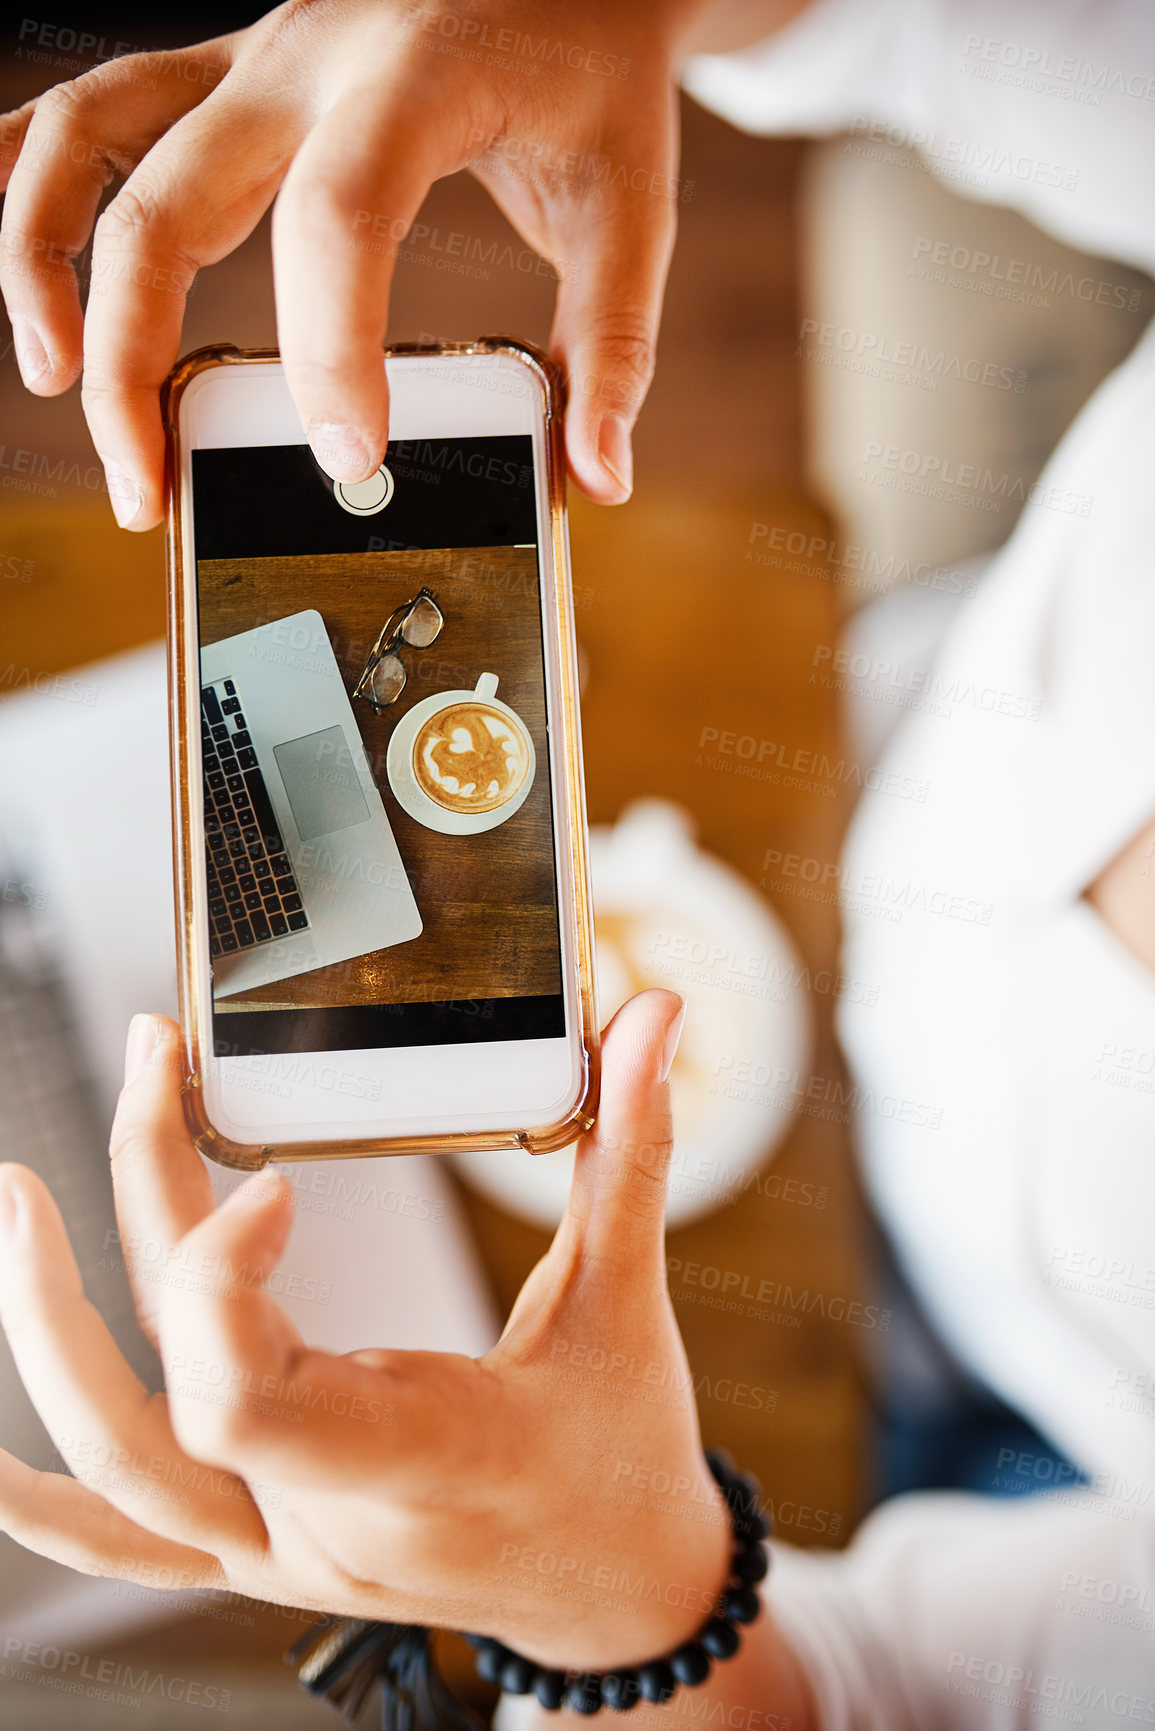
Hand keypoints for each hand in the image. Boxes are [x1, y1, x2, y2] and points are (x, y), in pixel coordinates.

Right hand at [0, 0, 702, 528]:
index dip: (328, 351)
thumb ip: (614, 343)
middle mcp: (306, 57)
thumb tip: (598, 474)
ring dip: (43, 258)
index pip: (339, 218)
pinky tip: (23, 266)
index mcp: (415, 77)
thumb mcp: (629, 201)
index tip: (350, 459)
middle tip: (148, 487)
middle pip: (166, 200)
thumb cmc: (591, 69)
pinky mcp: (226, 73)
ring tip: (54, 380)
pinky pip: (96, 110)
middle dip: (134, 359)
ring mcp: (249, 55)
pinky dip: (36, 179)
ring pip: (90, 134)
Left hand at [0, 990, 735, 1670]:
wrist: (613, 1593)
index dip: (218, 1284)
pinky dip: (46, 1499)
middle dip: (137, 1215)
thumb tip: (655, 1016)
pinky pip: (126, 1541)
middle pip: (167, 1390)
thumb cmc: (623, 1454)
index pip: (250, 1402)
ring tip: (19, 1205)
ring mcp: (279, 1546)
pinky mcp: (260, 1548)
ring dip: (48, 1334)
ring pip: (117, 1465)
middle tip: (142, 1073)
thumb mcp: (627, 1302)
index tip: (268, 1174)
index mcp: (421, 1459)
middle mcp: (327, 1518)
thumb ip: (631, 1150)